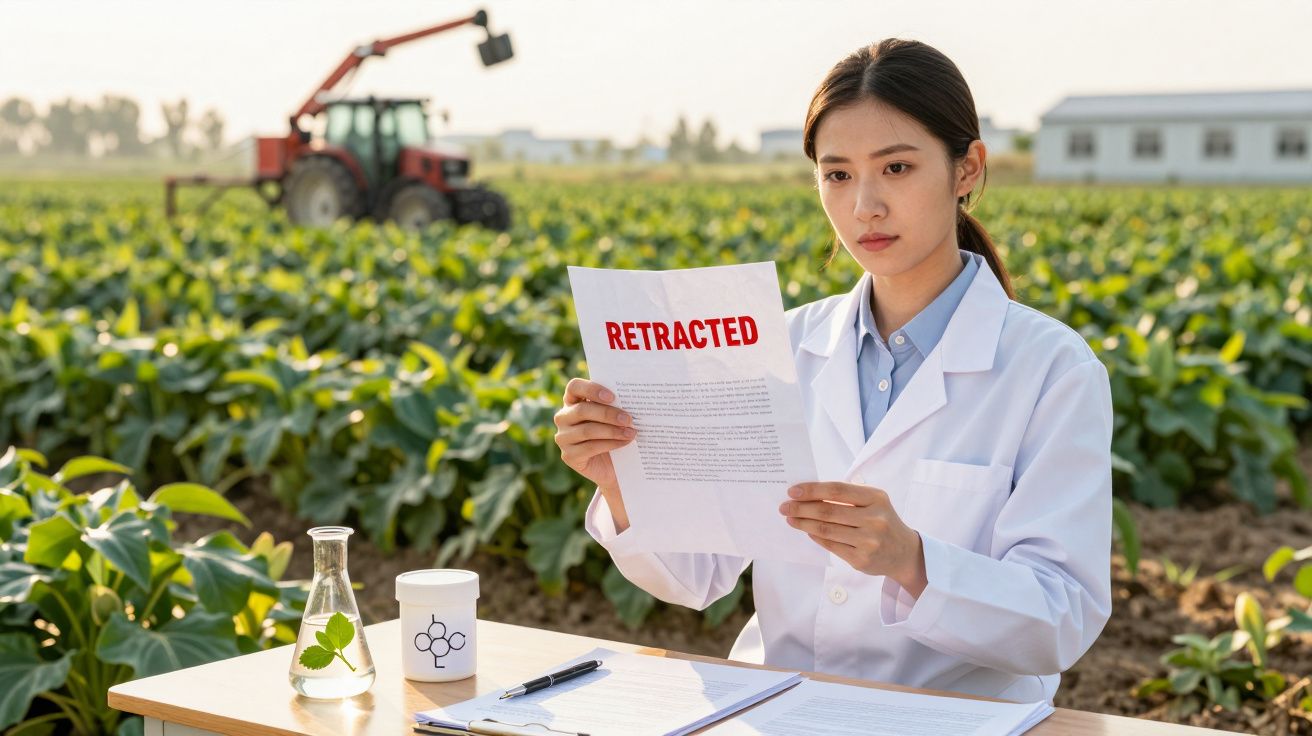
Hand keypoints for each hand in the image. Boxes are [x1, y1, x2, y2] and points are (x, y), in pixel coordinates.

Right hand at [553, 378, 634, 530]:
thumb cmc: (614, 433)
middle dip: (608, 413)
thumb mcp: (613, 417)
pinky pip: (590, 447)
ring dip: (612, 431)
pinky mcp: (569, 456)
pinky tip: (624, 442)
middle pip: (582, 410)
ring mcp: (563, 437)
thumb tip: (631, 399)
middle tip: (628, 418)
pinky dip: (610, 444)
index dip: (591, 389)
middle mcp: (563, 417)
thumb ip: (615, 406)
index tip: (612, 396)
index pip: (574, 387)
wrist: (612, 466)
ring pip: (587, 430)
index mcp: (572, 401)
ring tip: (631, 432)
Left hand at [779, 482, 927, 596]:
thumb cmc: (882, 520)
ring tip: (791, 519)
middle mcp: (874, 519)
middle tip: (784, 507)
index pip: (837, 490)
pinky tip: (807, 531)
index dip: (812, 490)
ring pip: (827, 530)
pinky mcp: (862, 560)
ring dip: (804, 524)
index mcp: (876, 498)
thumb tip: (808, 495)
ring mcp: (869, 541)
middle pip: (828, 511)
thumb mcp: (873, 502)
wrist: (904, 552)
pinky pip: (831, 546)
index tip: (793, 491)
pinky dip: (815, 537)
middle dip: (802, 508)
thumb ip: (847, 497)